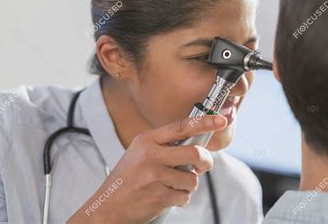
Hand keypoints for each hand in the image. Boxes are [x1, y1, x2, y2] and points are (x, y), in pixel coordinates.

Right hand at [68, 114, 227, 223]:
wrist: (106, 207)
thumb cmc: (127, 179)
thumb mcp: (139, 153)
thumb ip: (165, 146)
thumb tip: (198, 144)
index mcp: (147, 141)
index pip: (181, 126)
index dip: (205, 123)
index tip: (221, 120)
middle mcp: (150, 156)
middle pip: (194, 153)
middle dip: (205, 161)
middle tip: (202, 166)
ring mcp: (154, 177)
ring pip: (192, 178)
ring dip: (187, 185)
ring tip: (171, 186)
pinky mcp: (158, 196)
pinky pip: (184, 196)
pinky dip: (180, 199)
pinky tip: (165, 197)